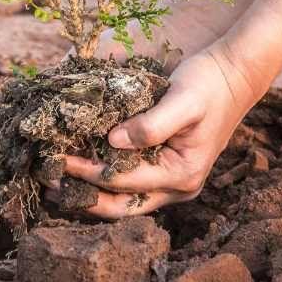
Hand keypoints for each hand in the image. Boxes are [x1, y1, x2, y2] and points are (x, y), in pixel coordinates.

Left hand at [51, 44, 261, 216]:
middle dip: (83, 197)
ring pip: (123, 200)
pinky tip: (79, 169)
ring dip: (90, 192)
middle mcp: (178, 187)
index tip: (56, 160)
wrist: (235, 75)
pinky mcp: (165, 170)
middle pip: (121, 206)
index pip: (122, 181)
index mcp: (182, 174)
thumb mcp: (182, 100)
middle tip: (47, 183)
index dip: (87, 173)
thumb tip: (113, 141)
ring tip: (55, 182)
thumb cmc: (208, 84)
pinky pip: (129, 185)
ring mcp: (172, 183)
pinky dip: (104, 180)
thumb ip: (150, 124)